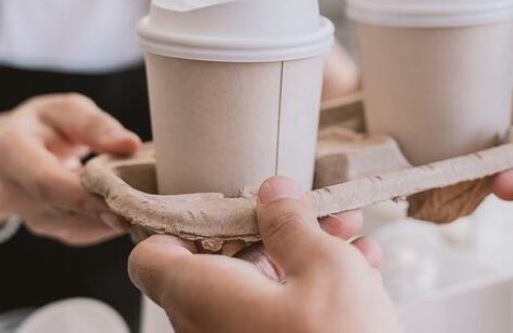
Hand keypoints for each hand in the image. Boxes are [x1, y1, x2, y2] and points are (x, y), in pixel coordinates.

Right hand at [0, 93, 140, 245]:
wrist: (9, 153)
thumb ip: (95, 125)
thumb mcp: (65, 109)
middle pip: (65, 209)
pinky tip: (133, 208)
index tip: (126, 199)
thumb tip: (130, 144)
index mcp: (10, 154)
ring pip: (78, 226)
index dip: (86, 195)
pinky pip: (83, 232)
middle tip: (154, 201)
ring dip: (114, 217)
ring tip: (149, 201)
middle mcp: (12, 193)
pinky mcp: (48, 230)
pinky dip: (110, 223)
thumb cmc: (42, 125)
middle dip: (110, 206)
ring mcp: (29, 217)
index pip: (47, 183)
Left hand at [129, 176, 401, 332]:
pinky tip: (361, 273)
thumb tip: (274, 194)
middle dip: (272, 234)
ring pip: (258, 292)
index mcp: (200, 296)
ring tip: (352, 239)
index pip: (151, 257)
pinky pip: (276, 321)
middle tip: (314, 216)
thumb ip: (293, 225)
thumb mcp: (326, 267)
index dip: (182, 224)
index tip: (226, 204)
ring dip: (303, 260)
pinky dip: (311, 296)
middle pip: (218, 266)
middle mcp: (206, 329)